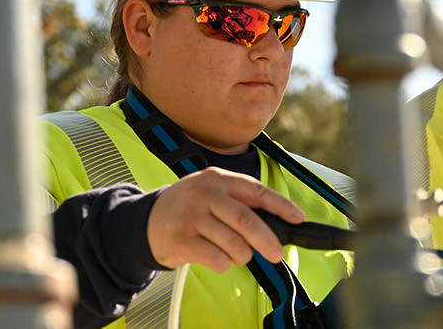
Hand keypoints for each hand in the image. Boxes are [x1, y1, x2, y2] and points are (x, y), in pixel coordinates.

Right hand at [146, 167, 304, 272]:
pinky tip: (214, 257)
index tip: (298, 218)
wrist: (144, 220)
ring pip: (234, 244)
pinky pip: (217, 259)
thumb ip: (238, 202)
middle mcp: (204, 194)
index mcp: (217, 179)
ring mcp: (192, 216)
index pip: (256, 191)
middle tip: (276, 254)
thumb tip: (275, 223)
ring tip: (235, 254)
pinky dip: (223, 264)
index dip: (281, 205)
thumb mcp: (209, 192)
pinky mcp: (182, 240)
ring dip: (242, 256)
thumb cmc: (186, 208)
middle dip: (267, 240)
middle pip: (247, 220)